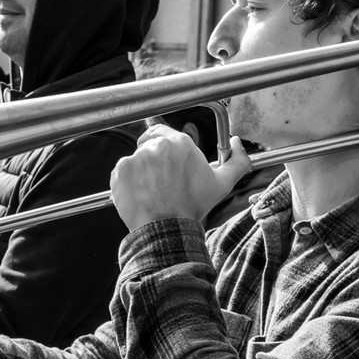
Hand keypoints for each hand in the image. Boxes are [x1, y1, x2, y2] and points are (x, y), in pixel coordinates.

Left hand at [110, 123, 251, 229]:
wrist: (166, 227)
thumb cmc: (193, 206)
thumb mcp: (222, 184)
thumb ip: (236, 161)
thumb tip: (237, 143)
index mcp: (180, 143)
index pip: (161, 131)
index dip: (160, 144)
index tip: (162, 157)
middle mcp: (157, 146)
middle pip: (148, 145)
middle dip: (152, 159)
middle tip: (159, 179)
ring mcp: (136, 157)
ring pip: (135, 159)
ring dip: (140, 171)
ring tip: (151, 190)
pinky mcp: (120, 171)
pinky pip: (121, 172)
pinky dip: (127, 181)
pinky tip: (140, 194)